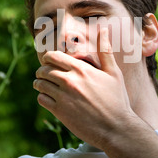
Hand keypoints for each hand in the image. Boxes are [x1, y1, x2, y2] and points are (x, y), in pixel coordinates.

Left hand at [33, 28, 136, 148]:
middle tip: (45, 75)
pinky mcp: (60, 112)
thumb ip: (105, 51)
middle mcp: (69, 81)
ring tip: (45, 86)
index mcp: (81, 69)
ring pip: (40, 84)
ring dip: (40, 84)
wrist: (116, 128)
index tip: (50, 62)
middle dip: (42, 71)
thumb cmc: (117, 99)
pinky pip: (42, 99)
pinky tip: (50, 98)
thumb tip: (103, 29)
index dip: (48, 58)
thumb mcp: (114, 73)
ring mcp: (63, 97)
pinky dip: (43, 97)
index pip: (53, 56)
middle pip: (43, 70)